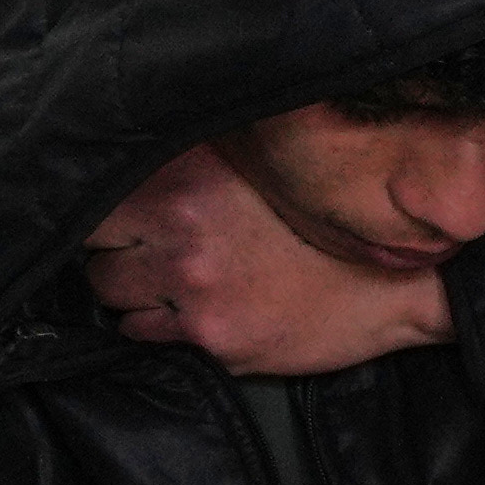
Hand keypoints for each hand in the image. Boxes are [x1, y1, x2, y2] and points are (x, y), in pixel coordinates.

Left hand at [80, 134, 458, 374]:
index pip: (101, 187)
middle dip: (113, 246)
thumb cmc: (324, 229)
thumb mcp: (258, 170)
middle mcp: (185, 219)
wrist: (390, 289)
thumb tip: (131, 150)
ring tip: (171, 282)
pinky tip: (190, 311)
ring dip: (129, 288)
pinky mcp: (206, 334)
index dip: (106, 203)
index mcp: (195, 170)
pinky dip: (152, 324)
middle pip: (94, 239)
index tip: (120, 215)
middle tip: (146, 250)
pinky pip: (136, 331)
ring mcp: (193, 280)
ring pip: (107, 289)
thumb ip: (193, 161)